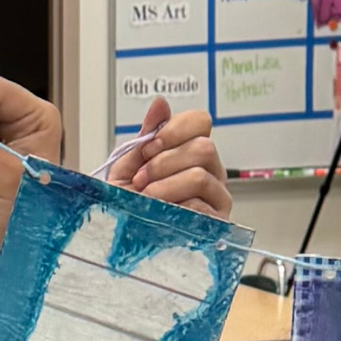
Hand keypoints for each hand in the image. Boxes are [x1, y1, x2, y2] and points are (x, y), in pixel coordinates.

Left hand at [105, 100, 232, 218]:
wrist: (123, 237)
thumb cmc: (128, 204)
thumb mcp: (129, 167)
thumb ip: (146, 137)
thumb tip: (160, 103)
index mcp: (193, 152)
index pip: (200, 121)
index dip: (174, 130)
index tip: (149, 149)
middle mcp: (211, 171)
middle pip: (204, 147)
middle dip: (164, 163)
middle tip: (142, 179)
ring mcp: (217, 197)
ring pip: (200, 176)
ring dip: (165, 186)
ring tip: (146, 198)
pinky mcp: (217, 223)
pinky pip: (200, 206)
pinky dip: (174, 208)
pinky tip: (160, 214)